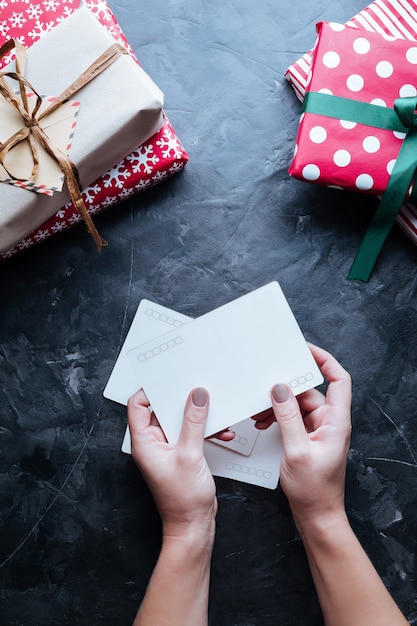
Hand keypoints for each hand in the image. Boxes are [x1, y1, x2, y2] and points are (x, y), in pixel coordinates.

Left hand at [128, 387, 216, 544]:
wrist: (194, 526)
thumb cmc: (183, 500)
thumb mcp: (190, 454)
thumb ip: (194, 422)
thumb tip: (197, 395)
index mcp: (144, 442)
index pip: (138, 405)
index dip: (152, 389)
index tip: (171, 379)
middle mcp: (153, 443)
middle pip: (162, 410)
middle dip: (183, 400)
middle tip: (198, 388)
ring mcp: (168, 449)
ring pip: (181, 421)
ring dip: (199, 417)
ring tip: (215, 413)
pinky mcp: (182, 454)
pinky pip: (192, 433)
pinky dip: (206, 430)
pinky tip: (222, 432)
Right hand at [253, 344, 351, 529]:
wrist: (316, 515)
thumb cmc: (313, 490)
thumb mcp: (296, 451)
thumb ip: (287, 417)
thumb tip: (280, 389)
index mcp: (336, 422)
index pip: (338, 379)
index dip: (324, 360)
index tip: (304, 349)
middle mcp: (329, 422)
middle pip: (309, 391)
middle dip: (285, 389)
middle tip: (266, 384)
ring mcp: (318, 430)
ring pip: (296, 404)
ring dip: (277, 405)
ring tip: (259, 413)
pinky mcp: (307, 437)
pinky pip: (291, 417)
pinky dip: (277, 417)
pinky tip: (264, 423)